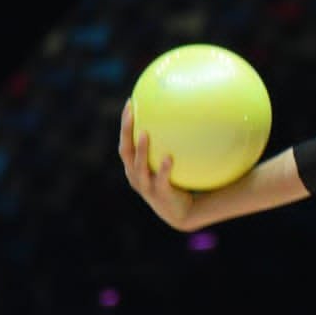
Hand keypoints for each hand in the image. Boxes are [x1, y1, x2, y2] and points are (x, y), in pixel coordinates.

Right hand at [119, 100, 195, 231]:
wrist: (184, 211)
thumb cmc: (178, 182)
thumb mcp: (172, 161)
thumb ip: (174, 143)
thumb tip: (190, 113)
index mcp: (135, 167)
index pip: (125, 142)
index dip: (125, 124)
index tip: (130, 103)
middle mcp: (136, 176)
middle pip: (126, 152)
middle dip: (126, 131)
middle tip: (132, 112)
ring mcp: (147, 187)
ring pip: (139, 167)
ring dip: (141, 150)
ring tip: (145, 134)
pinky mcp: (161, 195)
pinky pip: (161, 180)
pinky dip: (164, 170)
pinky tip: (169, 158)